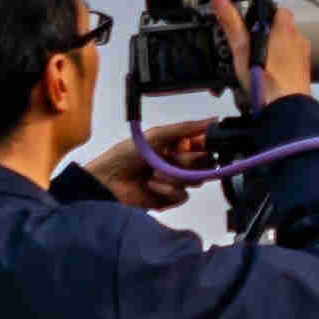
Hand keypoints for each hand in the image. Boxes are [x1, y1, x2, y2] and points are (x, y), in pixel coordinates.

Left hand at [81, 123, 224, 209]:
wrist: (107, 181)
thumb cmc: (125, 155)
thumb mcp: (157, 135)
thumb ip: (186, 128)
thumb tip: (211, 120)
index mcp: (176, 144)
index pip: (204, 144)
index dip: (206, 145)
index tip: (201, 145)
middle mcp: (178, 162)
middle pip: (205, 163)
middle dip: (189, 161)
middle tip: (173, 158)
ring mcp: (175, 181)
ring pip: (195, 180)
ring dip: (175, 175)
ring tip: (154, 172)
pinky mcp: (169, 198)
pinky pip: (183, 195)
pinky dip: (168, 190)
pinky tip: (152, 185)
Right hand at [217, 0, 308, 103]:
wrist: (284, 109)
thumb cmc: (265, 79)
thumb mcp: (241, 48)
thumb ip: (231, 21)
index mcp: (286, 29)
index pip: (278, 10)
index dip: (262, 15)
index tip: (248, 24)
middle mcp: (298, 41)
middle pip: (279, 31)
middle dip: (262, 39)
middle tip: (245, 50)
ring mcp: (301, 59)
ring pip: (282, 50)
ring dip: (268, 55)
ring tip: (249, 68)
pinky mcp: (301, 76)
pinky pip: (287, 67)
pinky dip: (275, 70)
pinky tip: (260, 80)